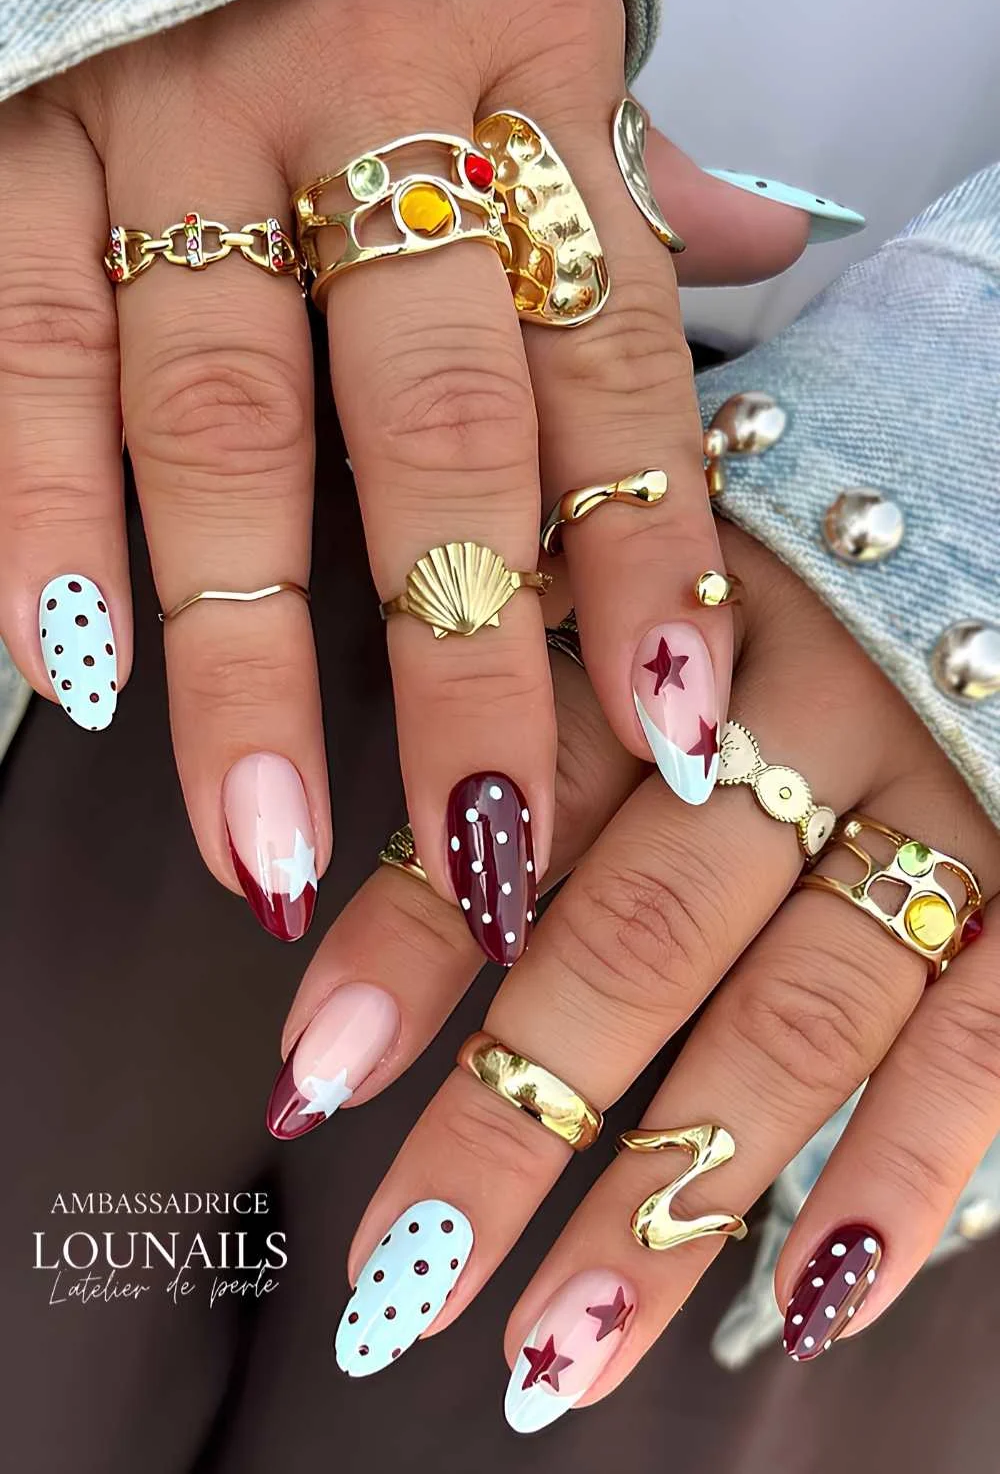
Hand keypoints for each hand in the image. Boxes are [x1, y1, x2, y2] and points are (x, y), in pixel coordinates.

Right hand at [0, 0, 809, 942]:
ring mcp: (171, 135)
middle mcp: (357, 113)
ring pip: (222, 432)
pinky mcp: (17, 150)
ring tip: (261, 836)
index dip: (647, 556)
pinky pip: (28, 358)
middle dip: (459, 666)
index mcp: (519, 75)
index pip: (610, 361)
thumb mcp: (533, 15)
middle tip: (474, 851)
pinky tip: (74, 674)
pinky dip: (45, 522)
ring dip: (242, 654)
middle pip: (432, 437)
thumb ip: (620, 161)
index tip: (668, 732)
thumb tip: (762, 247)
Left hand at [270, 524, 998, 1418]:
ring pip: (791, 1022)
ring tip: (554, 1348)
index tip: (311, 1081)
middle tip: (401, 1280)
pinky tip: (813, 1302)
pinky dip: (904, 1167)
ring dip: (670, 1196)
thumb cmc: (799, 569)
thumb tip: (421, 884)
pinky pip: (984, 1037)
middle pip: (634, 942)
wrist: (989, 494)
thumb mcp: (656, 588)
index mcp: (673, 644)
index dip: (408, 944)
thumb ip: (549, 709)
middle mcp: (796, 729)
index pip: (520, 807)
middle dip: (511, 1119)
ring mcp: (933, 807)